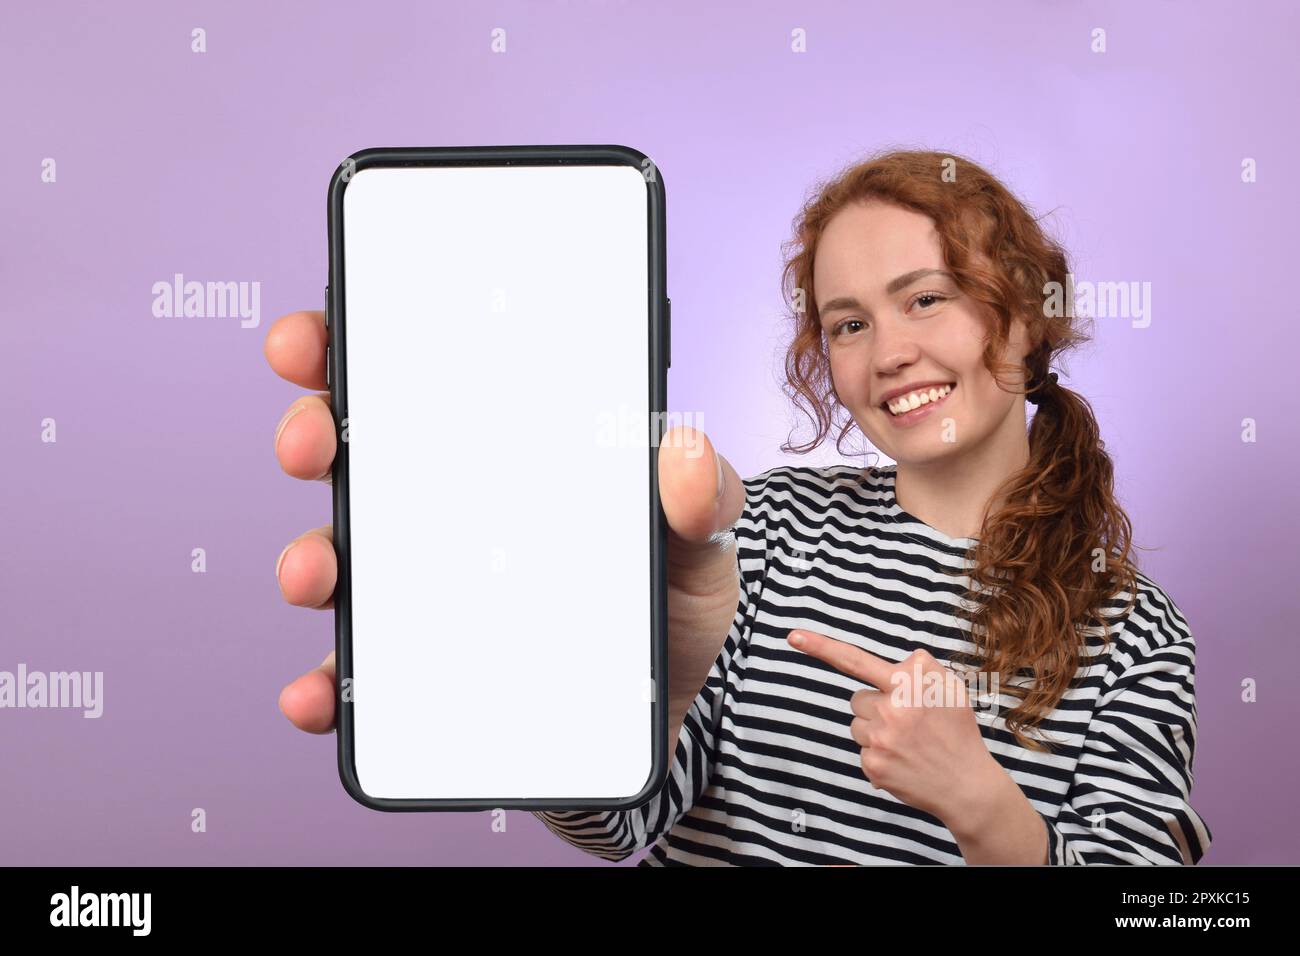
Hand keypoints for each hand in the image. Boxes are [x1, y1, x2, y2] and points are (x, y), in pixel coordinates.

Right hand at [265, 308, 748, 742]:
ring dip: (307, 558)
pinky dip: (322, 684)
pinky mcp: (416, 672)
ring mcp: (422, 590)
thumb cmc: (672, 603)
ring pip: (337, 557)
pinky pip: (352, 674)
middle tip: (315, 443)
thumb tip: (686, 447)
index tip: (315, 338)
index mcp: (505, 453)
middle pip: (353, 454)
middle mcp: (445, 510)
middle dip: (311, 433)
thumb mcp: (700, 542)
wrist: (670, 709)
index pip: (418, 379)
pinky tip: (319, 694)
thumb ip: (704, 499)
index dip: (353, 343)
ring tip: (317, 572)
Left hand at [786, 629, 997, 822]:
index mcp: (907, 685)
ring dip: (876, 730)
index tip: (793, 636)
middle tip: (907, 720)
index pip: (855, 661)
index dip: (821, 647)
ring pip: (858, 725)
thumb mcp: (950, 687)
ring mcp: (879, 740)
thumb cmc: (956, 732)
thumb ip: (921, 668)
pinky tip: (904, 761)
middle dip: (877, 705)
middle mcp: (889, 710)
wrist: (966, 786)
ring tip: (907, 742)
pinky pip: (864, 750)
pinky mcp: (872, 766)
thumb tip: (897, 664)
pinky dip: (880, 755)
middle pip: (858, 698)